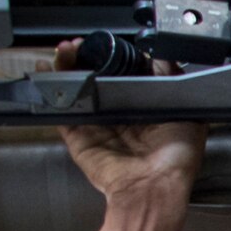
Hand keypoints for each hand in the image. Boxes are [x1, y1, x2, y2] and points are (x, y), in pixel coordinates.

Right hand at [52, 40, 205, 210]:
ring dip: (66, 68)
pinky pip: (61, 111)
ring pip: (76, 90)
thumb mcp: (184, 110)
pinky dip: (49, 91)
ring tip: (64, 51)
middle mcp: (119, 116)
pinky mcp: (78, 137)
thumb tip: (161, 53)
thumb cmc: (176, 157)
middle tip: (79, 45)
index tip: (103, 43)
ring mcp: (97, 126)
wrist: (154, 187)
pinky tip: (45, 71)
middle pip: (95, 79)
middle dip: (85, 59)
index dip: (111, 57)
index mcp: (143, 108)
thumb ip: (170, 80)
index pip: (122, 74)